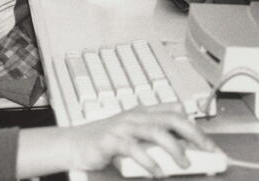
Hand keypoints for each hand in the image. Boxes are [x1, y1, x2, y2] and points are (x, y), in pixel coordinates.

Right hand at [66, 103, 215, 176]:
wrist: (74, 143)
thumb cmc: (104, 140)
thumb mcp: (132, 133)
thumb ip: (153, 133)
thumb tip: (181, 140)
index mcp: (140, 113)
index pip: (173, 112)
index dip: (194, 126)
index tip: (209, 144)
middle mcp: (134, 117)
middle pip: (170, 118)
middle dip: (193, 134)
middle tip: (207, 150)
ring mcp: (122, 127)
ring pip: (155, 130)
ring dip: (174, 148)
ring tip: (184, 163)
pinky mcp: (110, 140)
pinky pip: (133, 148)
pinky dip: (148, 160)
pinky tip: (157, 171)